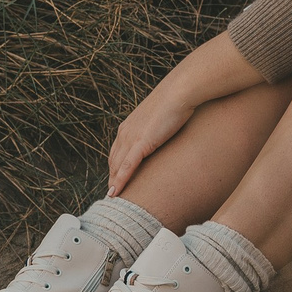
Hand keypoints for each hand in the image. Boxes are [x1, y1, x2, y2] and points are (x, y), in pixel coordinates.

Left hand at [105, 83, 198, 200]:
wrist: (180, 91)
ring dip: (113, 183)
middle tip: (112, 196)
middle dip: (111, 179)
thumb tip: (162, 136)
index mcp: (128, 126)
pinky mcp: (141, 142)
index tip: (114, 182)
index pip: (116, 152)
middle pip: (113, 162)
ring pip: (117, 166)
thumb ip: (156, 129)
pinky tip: (116, 193)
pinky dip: (120, 181)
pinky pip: (127, 167)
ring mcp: (131, 137)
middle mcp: (125, 132)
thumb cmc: (175, 102)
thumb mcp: (160, 118)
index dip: (114, 169)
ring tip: (113, 199)